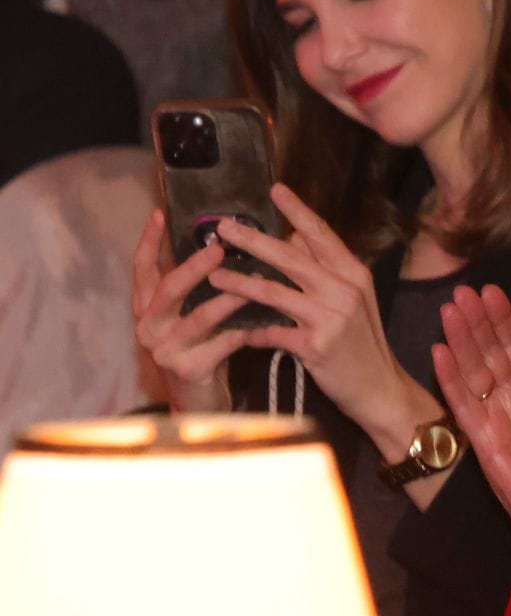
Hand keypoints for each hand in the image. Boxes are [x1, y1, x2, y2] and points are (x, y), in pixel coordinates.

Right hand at [132, 208, 247, 410]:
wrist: (198, 402)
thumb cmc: (202, 348)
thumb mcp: (192, 314)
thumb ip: (198, 286)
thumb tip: (225, 243)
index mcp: (148, 308)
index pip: (141, 269)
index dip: (148, 241)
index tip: (160, 213)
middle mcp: (149, 326)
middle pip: (167, 289)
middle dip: (193, 267)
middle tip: (219, 249)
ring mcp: (165, 350)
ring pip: (198, 318)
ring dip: (227, 299)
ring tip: (252, 283)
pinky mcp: (188, 370)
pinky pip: (221, 345)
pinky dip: (243, 331)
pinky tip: (263, 322)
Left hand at [206, 184, 417, 447]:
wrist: (380, 387)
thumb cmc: (362, 343)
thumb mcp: (355, 300)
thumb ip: (327, 270)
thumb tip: (294, 240)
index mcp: (354, 274)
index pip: (322, 235)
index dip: (298, 211)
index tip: (275, 190)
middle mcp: (344, 290)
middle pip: (291, 257)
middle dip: (253, 241)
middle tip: (224, 227)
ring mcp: (331, 318)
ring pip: (275, 292)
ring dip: (240, 283)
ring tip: (214, 275)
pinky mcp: (316, 345)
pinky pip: (273, 331)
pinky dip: (250, 329)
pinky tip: (232, 328)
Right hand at [434, 285, 510, 567]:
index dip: (503, 319)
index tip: (491, 291)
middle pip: (490, 352)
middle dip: (476, 321)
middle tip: (463, 290)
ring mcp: (496, 417)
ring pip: (473, 371)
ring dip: (460, 340)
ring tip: (450, 309)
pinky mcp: (484, 440)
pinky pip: (464, 405)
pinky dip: (451, 379)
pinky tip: (439, 352)